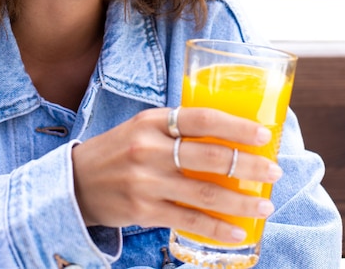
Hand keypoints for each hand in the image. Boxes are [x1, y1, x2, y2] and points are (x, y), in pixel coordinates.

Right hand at [71, 107, 281, 243]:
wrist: (76, 181)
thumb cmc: (119, 150)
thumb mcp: (143, 127)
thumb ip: (177, 128)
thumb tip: (226, 134)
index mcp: (152, 121)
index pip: (201, 119)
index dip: (235, 126)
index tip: (262, 134)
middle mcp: (149, 149)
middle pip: (208, 156)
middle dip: (247, 165)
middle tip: (273, 172)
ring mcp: (146, 182)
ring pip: (203, 193)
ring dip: (240, 201)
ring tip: (265, 204)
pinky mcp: (143, 210)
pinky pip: (188, 221)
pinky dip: (216, 229)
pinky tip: (237, 231)